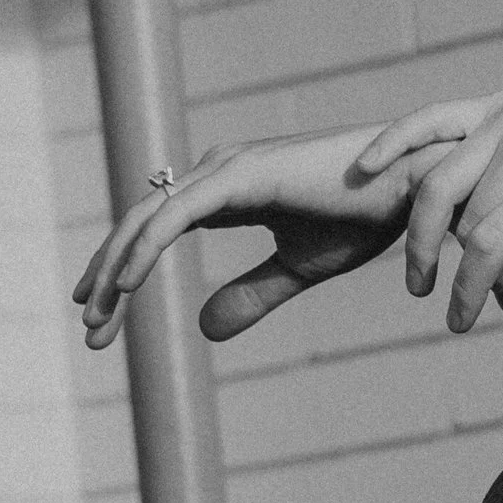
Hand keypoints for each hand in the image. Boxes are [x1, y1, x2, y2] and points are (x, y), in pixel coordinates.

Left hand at [74, 122, 444, 347]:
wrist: (413, 185)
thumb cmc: (366, 217)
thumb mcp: (299, 269)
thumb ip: (252, 294)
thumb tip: (202, 330)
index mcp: (226, 192)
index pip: (156, 231)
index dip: (124, 272)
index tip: (102, 318)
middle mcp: (216, 173)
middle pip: (140, 226)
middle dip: (106, 279)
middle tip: (89, 332)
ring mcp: (224, 170)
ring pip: (147, 221)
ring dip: (115, 271)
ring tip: (95, 319)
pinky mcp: (238, 176)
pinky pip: (175, 217)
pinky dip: (146, 251)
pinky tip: (126, 286)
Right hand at [356, 82, 502, 332]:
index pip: (494, 239)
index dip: (470, 287)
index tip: (461, 322)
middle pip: (463, 215)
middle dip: (453, 270)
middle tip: (458, 314)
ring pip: (442, 178)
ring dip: (424, 231)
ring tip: (422, 278)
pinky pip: (436, 119)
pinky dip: (397, 140)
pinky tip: (368, 168)